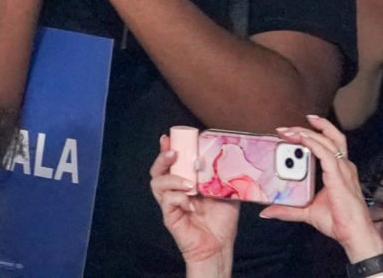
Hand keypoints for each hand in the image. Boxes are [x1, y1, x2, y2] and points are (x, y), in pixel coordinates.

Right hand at [152, 129, 239, 274]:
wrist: (219, 245)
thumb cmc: (221, 219)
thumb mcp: (226, 190)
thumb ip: (222, 174)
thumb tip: (225, 154)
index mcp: (186, 182)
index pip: (171, 162)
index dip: (167, 148)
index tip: (169, 136)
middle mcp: (175, 191)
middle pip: (157, 170)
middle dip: (163, 158)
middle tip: (174, 153)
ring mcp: (170, 204)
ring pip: (157, 183)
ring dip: (172, 178)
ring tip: (190, 184)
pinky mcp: (170, 216)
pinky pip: (167, 201)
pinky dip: (178, 197)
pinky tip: (191, 202)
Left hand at [258, 117, 382, 259]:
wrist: (354, 234)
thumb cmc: (338, 222)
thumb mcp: (307, 212)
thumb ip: (288, 210)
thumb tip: (267, 211)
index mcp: (338, 170)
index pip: (328, 144)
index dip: (313, 133)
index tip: (293, 130)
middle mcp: (343, 166)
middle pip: (331, 136)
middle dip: (310, 128)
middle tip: (287, 128)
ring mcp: (343, 170)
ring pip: (328, 142)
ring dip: (308, 134)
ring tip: (290, 132)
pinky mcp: (340, 177)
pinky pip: (327, 155)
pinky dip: (314, 145)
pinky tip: (302, 141)